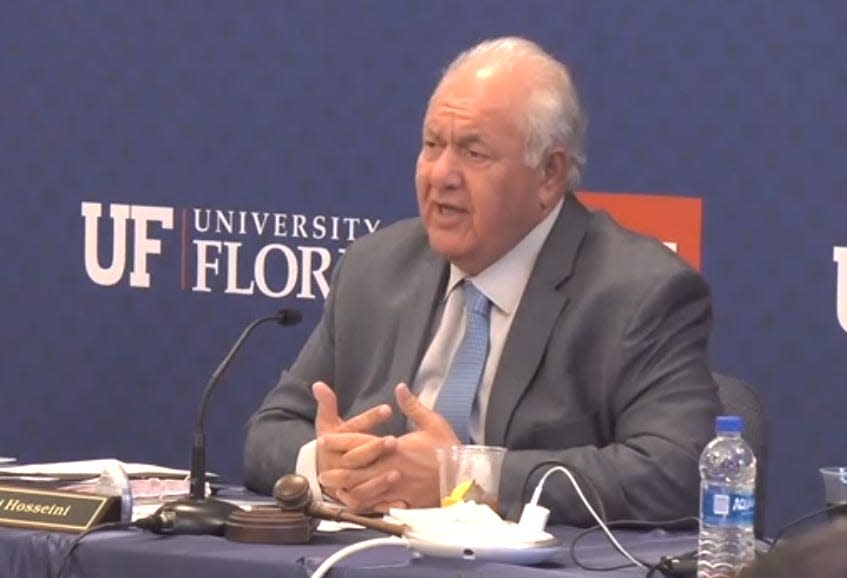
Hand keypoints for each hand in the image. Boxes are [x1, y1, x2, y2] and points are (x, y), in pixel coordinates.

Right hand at [312, 381, 392, 498]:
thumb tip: (318, 384)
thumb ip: (326, 404)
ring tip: (397, 472)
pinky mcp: (356, 500)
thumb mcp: (327, 424)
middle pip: (355, 457)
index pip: (351, 428)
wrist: (320, 473)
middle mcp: (337, 464)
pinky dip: (383, 506)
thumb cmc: (330, 445)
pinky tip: (401, 503)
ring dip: (378, 480)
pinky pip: (368, 506)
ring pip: (359, 485)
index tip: (388, 409)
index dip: (369, 418)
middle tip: (394, 441)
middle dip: (374, 448)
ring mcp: (346, 484)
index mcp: (332, 443)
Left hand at [325, 383, 460, 511]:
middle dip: (337, 471)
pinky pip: (379, 505)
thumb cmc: (449, 449)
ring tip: (333, 489)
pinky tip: (357, 504)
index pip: (361, 443)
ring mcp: (396, 488)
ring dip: (346, 490)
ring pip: (364, 491)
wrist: (465, 478)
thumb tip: (400, 387)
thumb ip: (412, 406)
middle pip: (356, 470)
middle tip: (321, 472)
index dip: (340, 441)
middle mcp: (392, 468)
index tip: (325, 440)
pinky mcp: (403, 501)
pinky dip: (365, 505)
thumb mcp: (432, 422)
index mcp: (396, 448)